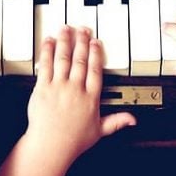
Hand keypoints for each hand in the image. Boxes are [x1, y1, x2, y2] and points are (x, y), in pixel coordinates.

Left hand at [21, 26, 134, 175]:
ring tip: (66, 29)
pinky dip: (47, 51)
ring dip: (65, 41)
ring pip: (63, 58)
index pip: (95, 70)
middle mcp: (76, 89)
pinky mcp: (43, 88)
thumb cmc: (73, 141)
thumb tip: (132, 120)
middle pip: (80, 60)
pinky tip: (49, 41)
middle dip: (82, 42)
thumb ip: (116, 121)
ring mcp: (59, 87)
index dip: (96, 53)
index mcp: (90, 98)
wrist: (50, 146)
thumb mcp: (99, 131)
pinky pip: (46, 65)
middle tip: (83, 29)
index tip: (96, 43)